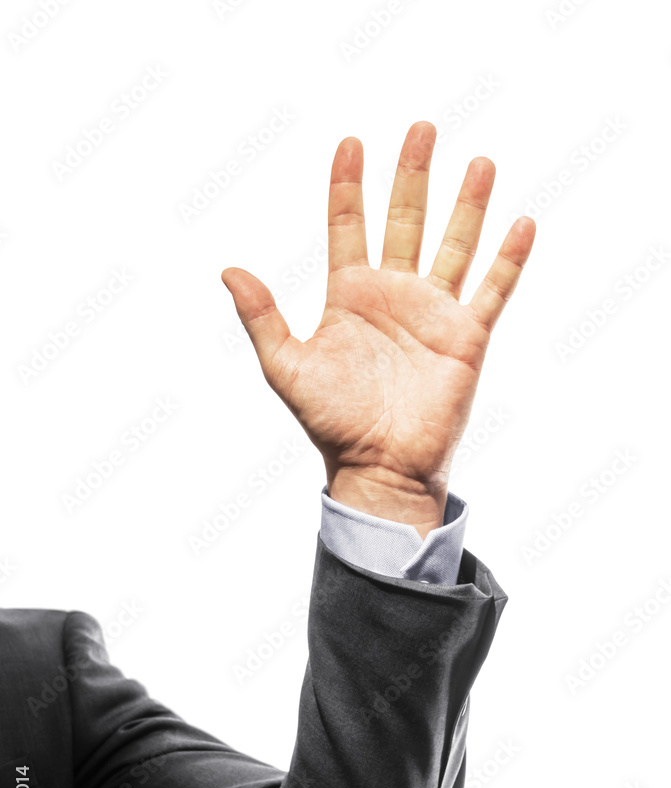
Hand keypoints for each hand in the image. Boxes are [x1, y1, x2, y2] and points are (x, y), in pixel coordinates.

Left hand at [221, 122, 535, 536]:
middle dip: (413, 174)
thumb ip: (262, 318)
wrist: (378, 467)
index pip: (349, 225)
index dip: (349, 185)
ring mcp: (433, 313)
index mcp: (350, 295)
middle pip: (405, 220)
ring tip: (479, 161)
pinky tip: (520, 223)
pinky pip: (492, 290)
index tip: (351, 142)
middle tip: (422, 127)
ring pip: (454, 245)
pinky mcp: (467, 337)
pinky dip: (508, 259)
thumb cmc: (331, 422)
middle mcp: (393, 295)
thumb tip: (229, 270)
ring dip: (467, 205)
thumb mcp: (286, 367)